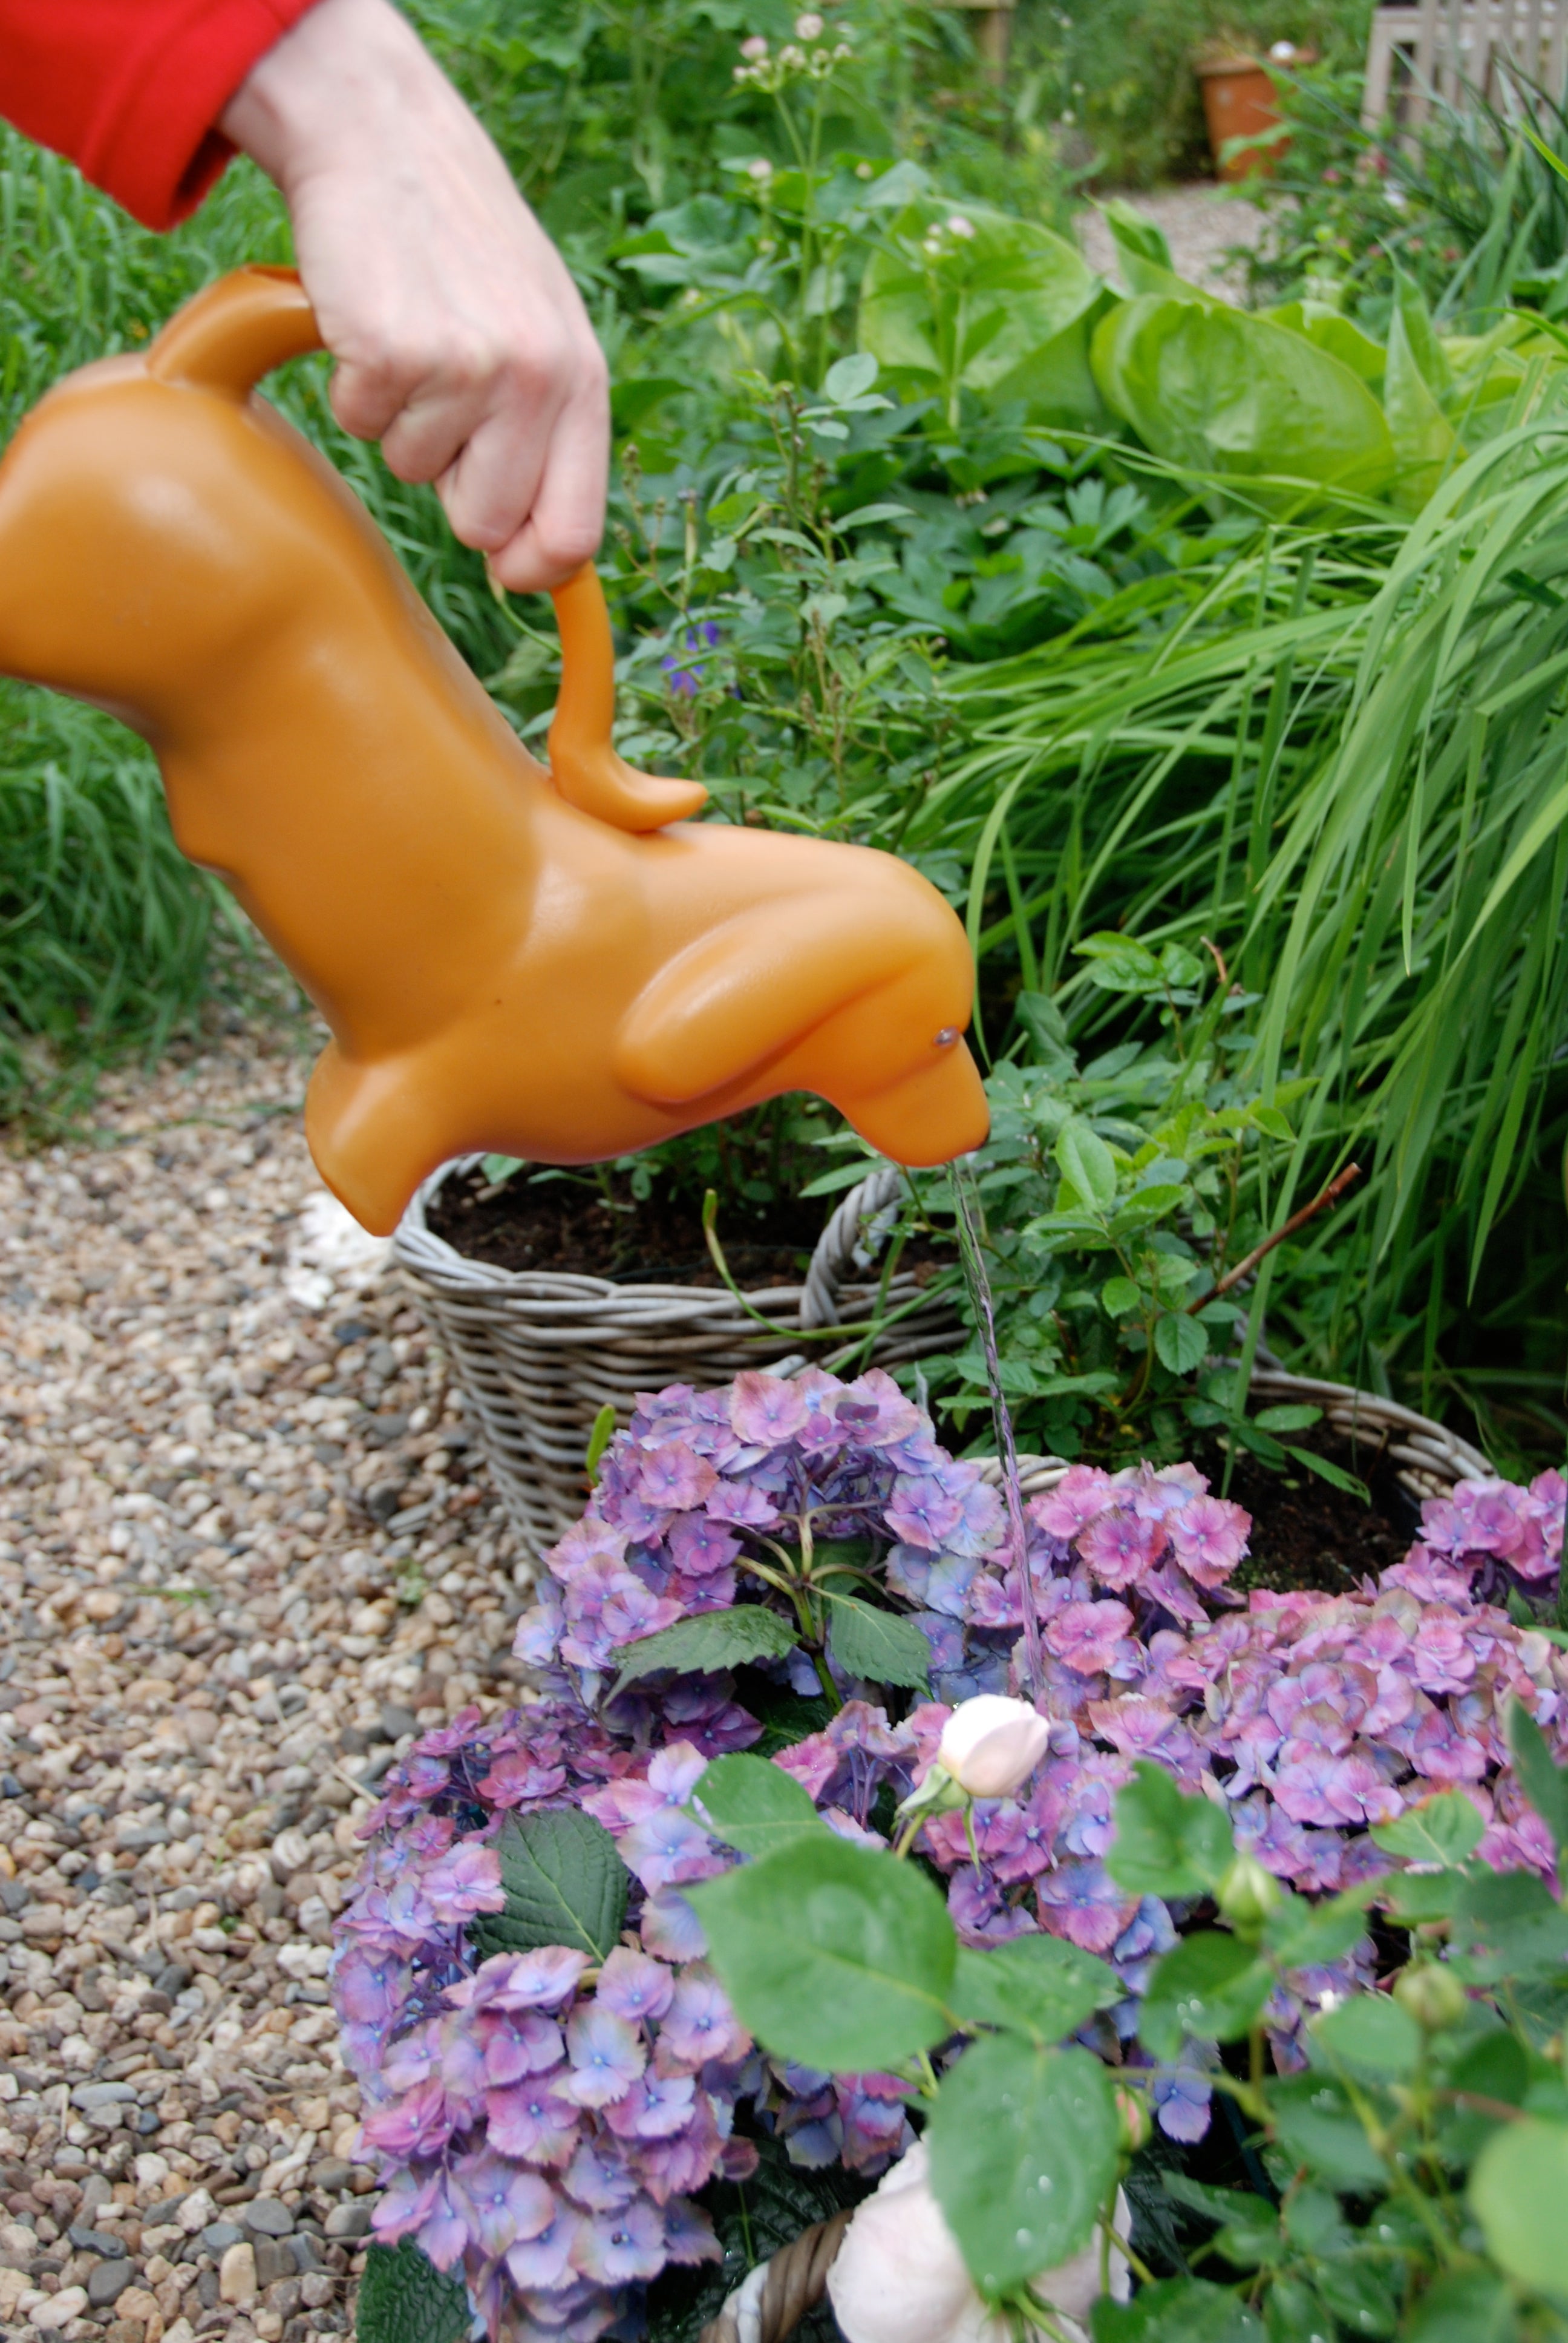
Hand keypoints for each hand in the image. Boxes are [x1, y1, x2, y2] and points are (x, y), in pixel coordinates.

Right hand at [221, 0, 608, 591]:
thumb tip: (533, 564)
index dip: (532, 570)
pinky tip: (374, 321)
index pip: (573, 534)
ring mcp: (468, 367)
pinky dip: (354, 385)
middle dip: (451, 485)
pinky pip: (360, 423)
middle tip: (441, 403)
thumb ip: (549, 436)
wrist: (388, 141)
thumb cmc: (462, 250)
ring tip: (411, 339)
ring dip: (399, 420)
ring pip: (413, 473)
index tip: (504, 569)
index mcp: (582, 382)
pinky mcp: (395, 352)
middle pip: (486, 525)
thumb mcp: (539, 333)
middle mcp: (536, 379)